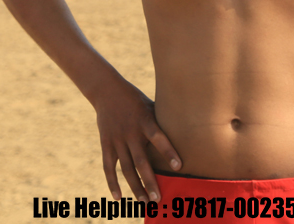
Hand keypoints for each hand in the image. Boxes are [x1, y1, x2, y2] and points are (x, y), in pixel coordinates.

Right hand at [94, 79, 181, 202]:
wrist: (107, 90)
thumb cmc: (136, 99)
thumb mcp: (151, 105)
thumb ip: (163, 121)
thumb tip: (186, 131)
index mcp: (145, 121)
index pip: (159, 138)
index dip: (168, 152)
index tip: (178, 167)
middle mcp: (131, 132)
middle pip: (141, 160)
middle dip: (149, 181)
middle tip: (158, 199)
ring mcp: (117, 139)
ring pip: (126, 168)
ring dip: (135, 187)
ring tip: (145, 202)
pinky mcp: (106, 143)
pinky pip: (109, 167)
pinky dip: (113, 183)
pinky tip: (119, 198)